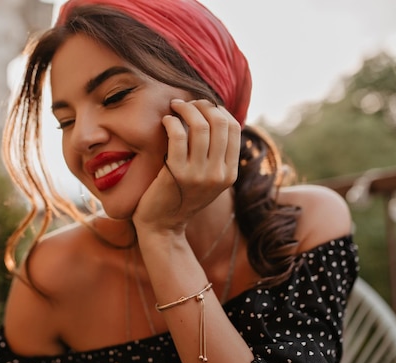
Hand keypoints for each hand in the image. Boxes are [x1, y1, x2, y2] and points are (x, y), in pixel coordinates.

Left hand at [133, 99, 240, 231]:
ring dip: (186, 109)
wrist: (162, 226)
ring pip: (200, 126)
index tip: (202, 106)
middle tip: (187, 103)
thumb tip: (216, 117)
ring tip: (175, 106)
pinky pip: (178, 136)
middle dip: (203, 105)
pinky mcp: (176, 174)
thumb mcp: (206, 180)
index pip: (233, 128)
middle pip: (220, 123)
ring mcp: (199, 175)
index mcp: (229, 174)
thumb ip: (215, 157)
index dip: (218, 110)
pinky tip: (166, 121)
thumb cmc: (180, 197)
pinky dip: (172, 122)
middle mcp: (218, 174)